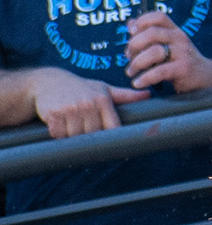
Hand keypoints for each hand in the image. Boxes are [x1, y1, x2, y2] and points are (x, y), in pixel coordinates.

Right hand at [25, 63, 147, 136]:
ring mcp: (70, 109)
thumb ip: (125, 95)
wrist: (50, 81)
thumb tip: (148, 94)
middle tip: (83, 130)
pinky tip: (59, 124)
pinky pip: (58, 134)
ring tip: (71, 125)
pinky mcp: (53, 113)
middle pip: (93, 135)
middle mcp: (88, 104)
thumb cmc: (81, 87)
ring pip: (75, 136)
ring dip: (72, 136)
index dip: (111, 137)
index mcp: (103, 100)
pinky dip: (58, 134)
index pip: (112, 127)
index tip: (110, 143)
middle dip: (89, 137)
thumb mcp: (104, 89)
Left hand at [126, 10, 211, 96]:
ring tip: (131, 72)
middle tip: (129, 56)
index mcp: (174, 31)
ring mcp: (183, 53)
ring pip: (154, 52)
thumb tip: (131, 23)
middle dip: (134, 44)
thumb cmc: (180, 60)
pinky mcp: (183, 68)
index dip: (142, 21)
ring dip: (137, 63)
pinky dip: (145, 78)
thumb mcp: (166, 44)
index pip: (158, 17)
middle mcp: (179, 38)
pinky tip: (138, 83)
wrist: (204, 76)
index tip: (131, 32)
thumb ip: (147, 34)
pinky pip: (160, 71)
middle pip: (152, 33)